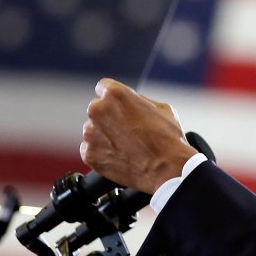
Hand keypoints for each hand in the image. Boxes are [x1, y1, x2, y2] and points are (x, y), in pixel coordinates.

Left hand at [80, 78, 197, 193]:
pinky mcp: (89, 154)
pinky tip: (119, 156)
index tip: (120, 107)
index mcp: (114, 94)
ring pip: (93, 130)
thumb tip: (129, 103)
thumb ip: (137, 101)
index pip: (103, 88)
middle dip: (109, 117)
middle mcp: (98, 110)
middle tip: (126, 129)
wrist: (166, 168)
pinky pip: (90, 149)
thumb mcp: (160, 107)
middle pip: (97, 109)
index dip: (115, 99)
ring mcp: (91, 133)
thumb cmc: (167, 137)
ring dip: (104, 135)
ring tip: (125, 145)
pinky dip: (102, 153)